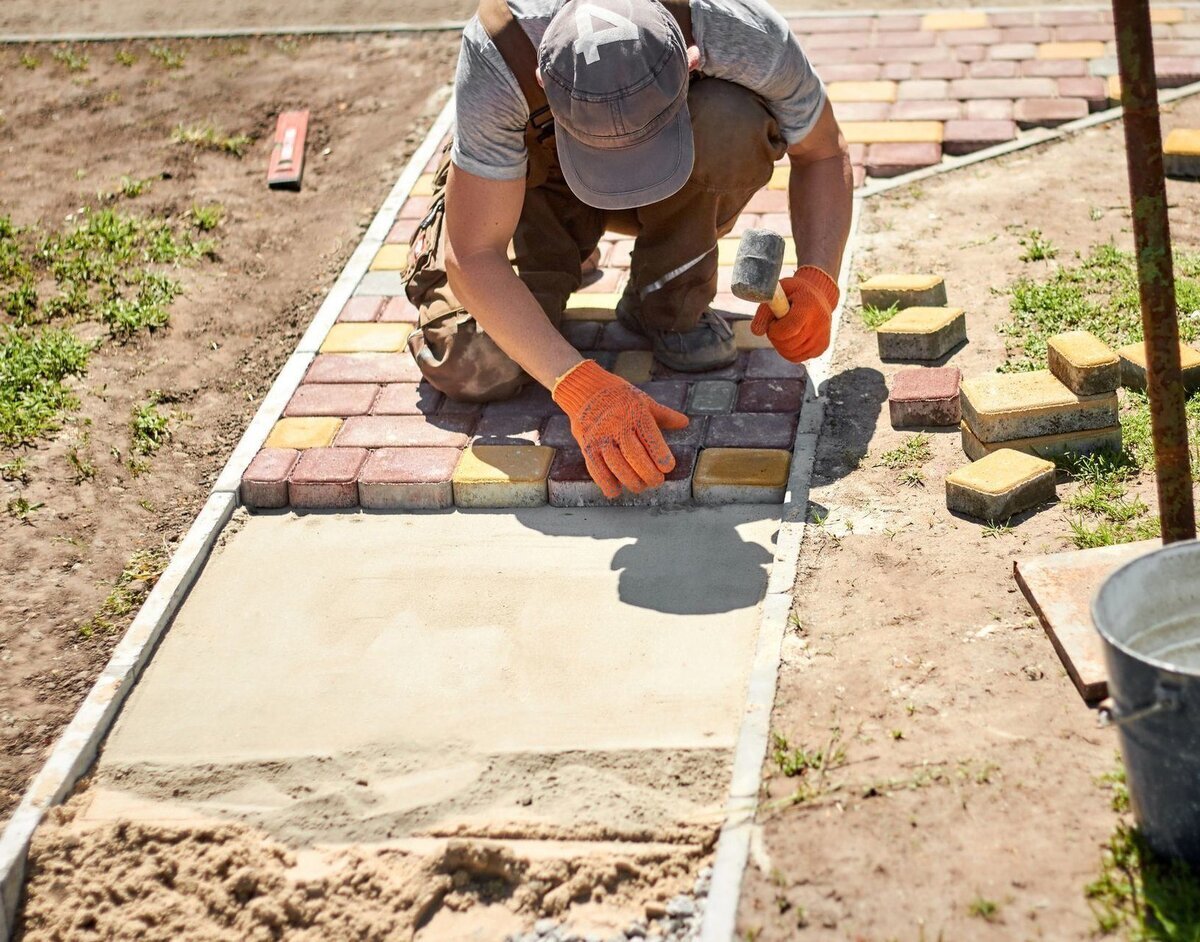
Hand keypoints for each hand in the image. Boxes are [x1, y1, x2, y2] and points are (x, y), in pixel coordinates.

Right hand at [551, 360, 688, 498]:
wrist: (584, 390)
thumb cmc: (618, 397)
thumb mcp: (642, 401)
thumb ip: (664, 415)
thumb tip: (685, 423)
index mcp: (635, 412)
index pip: (650, 436)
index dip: (660, 455)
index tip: (668, 467)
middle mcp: (617, 425)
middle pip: (634, 454)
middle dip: (648, 473)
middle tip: (656, 482)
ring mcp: (600, 437)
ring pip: (616, 464)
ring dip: (630, 480)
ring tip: (640, 486)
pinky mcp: (587, 446)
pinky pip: (596, 469)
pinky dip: (606, 483)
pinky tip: (616, 490)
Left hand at [750, 265, 839, 362]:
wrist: (817, 297)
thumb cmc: (793, 294)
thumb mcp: (778, 293)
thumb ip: (764, 311)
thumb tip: (756, 331)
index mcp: (808, 306)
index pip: (787, 330)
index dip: (774, 330)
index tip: (773, 321)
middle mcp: (820, 323)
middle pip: (787, 344)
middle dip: (776, 337)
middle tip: (778, 325)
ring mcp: (822, 337)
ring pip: (790, 354)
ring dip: (781, 345)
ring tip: (785, 330)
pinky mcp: (822, 347)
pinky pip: (797, 358)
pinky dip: (789, 351)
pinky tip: (793, 337)